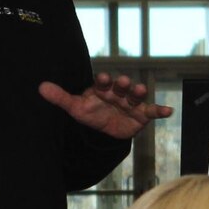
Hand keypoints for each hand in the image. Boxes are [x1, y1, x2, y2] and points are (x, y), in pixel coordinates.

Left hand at [38, 72, 172, 140]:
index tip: (102, 79)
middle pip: (121, 87)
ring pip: (136, 97)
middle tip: (123, 82)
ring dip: (139, 93)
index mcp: (102, 89)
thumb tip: (40, 87)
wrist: (103, 130)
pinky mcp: (141, 114)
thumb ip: (60, 97)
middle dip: (123, 85)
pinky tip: (169, 111)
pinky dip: (160, 110)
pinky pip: (151, 111)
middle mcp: (118, 93)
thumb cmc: (90, 113)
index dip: (103, 81)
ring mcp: (131, 103)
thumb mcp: (75, 107)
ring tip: (141, 91)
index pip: (103, 83)